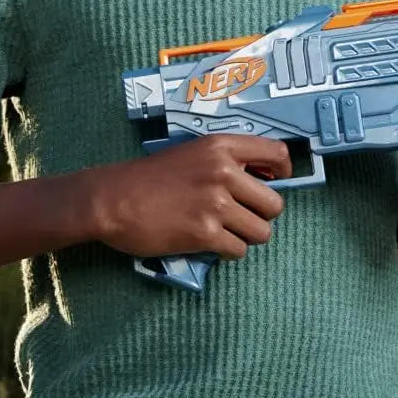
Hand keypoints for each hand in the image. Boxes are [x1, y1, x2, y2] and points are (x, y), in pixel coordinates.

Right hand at [81, 135, 291, 259]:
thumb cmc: (151, 177)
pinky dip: (227, 251)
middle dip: (261, 214)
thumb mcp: (193, 153)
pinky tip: (209, 241)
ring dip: (245, 236)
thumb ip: (227, 161)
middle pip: (275, 204)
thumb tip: (265, 180)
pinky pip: (238, 250)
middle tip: (240, 215)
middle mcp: (224, 172)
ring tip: (224, 230)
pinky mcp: (204, 233)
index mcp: (222, 147)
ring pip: (261, 232)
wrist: (114, 198)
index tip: (273, 182)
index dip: (283, 172)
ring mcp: (215, 204)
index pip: (278, 154)